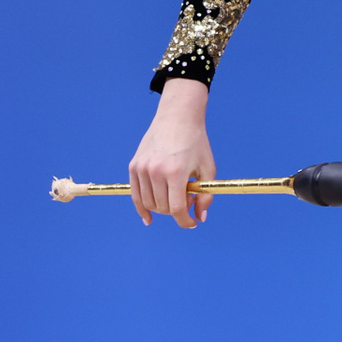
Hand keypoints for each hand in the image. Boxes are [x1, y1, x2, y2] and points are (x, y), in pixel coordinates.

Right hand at [129, 78, 215, 227]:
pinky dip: (142, 208)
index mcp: (175, 172)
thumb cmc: (196, 142)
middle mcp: (155, 171)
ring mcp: (142, 169)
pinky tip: (149, 218)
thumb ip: (206, 195)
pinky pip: (135, 195)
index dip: (185, 221)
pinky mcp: (133, 166)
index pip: (176, 209)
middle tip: (189, 197)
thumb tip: (200, 218)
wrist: (177, 117)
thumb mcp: (208, 167)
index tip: (192, 223)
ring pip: (150, 203)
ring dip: (163, 208)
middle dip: (177, 210)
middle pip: (163, 207)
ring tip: (176, 195)